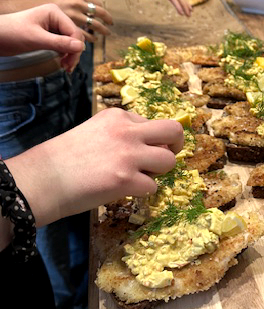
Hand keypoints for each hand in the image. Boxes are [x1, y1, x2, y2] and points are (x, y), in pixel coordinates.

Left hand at [0, 4, 84, 72]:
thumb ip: (59, 43)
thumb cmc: (12, 33)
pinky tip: (62, 61)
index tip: (70, 63)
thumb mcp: (36, 39)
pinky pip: (63, 45)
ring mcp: (53, 26)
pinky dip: (64, 54)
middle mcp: (56, 18)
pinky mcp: (49, 35)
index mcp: (54, 12)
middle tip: (67, 67)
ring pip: (70, 42)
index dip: (76, 48)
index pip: (74, 31)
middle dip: (73, 53)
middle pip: (75, 37)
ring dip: (70, 55)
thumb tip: (81, 47)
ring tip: (65, 66)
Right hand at [6, 110, 184, 226]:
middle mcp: (127, 131)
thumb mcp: (94, 132)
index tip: (140, 151)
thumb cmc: (64, 158)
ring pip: (169, 161)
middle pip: (173, 131)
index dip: (151, 139)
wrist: (43, 179)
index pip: (152, 123)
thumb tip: (149, 147)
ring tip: (140, 178)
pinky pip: (153, 186)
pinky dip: (143, 192)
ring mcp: (128, 155)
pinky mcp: (126, 179)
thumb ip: (121, 135)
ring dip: (159, 172)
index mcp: (118, 116)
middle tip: (165, 158)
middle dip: (176, 146)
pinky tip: (125, 191)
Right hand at [50, 0, 113, 41]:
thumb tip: (98, 8)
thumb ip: (81, 2)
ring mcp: (73, 15)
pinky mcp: (69, 27)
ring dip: (102, 30)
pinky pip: (85, 35)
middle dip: (108, 20)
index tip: (106, 15)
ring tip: (106, 33)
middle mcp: (76, 3)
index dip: (103, 10)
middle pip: (100, 12)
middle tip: (111, 24)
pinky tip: (94, 39)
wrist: (35, 11)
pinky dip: (91, 38)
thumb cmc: (54, 7)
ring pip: (95, 25)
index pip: (98, 3)